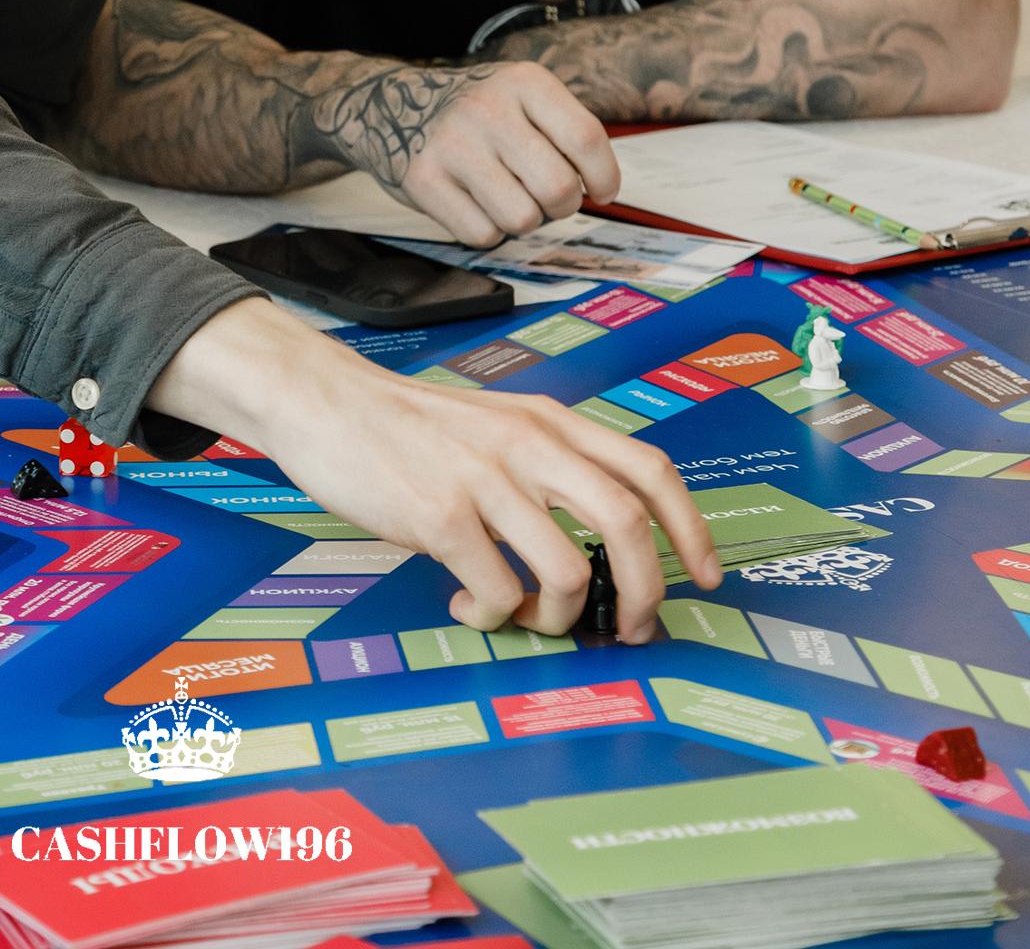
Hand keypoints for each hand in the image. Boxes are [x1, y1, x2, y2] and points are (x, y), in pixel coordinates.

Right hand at [155, 298, 721, 639]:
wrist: (325, 401)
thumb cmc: (409, 424)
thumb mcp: (494, 423)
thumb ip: (544, 466)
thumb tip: (596, 548)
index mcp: (549, 419)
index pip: (649, 468)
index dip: (690, 528)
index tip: (704, 574)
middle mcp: (528, 442)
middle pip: (626, 525)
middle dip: (642, 595)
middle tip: (628, 628)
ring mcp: (485, 479)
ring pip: (568, 572)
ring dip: (558, 618)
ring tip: (527, 616)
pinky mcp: (440, 515)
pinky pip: (498, 593)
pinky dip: (494, 616)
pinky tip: (467, 601)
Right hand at [315, 59, 618, 246]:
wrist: (391, 105)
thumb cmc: (476, 111)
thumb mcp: (521, 95)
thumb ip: (565, 131)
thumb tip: (603, 189)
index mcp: (523, 81)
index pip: (586, 138)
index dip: (604, 176)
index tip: (602, 191)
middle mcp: (487, 108)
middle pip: (558, 187)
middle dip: (563, 205)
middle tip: (549, 198)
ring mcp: (451, 144)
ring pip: (522, 219)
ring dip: (524, 219)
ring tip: (507, 196)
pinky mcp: (422, 180)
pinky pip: (482, 235)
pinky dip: (487, 231)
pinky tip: (475, 204)